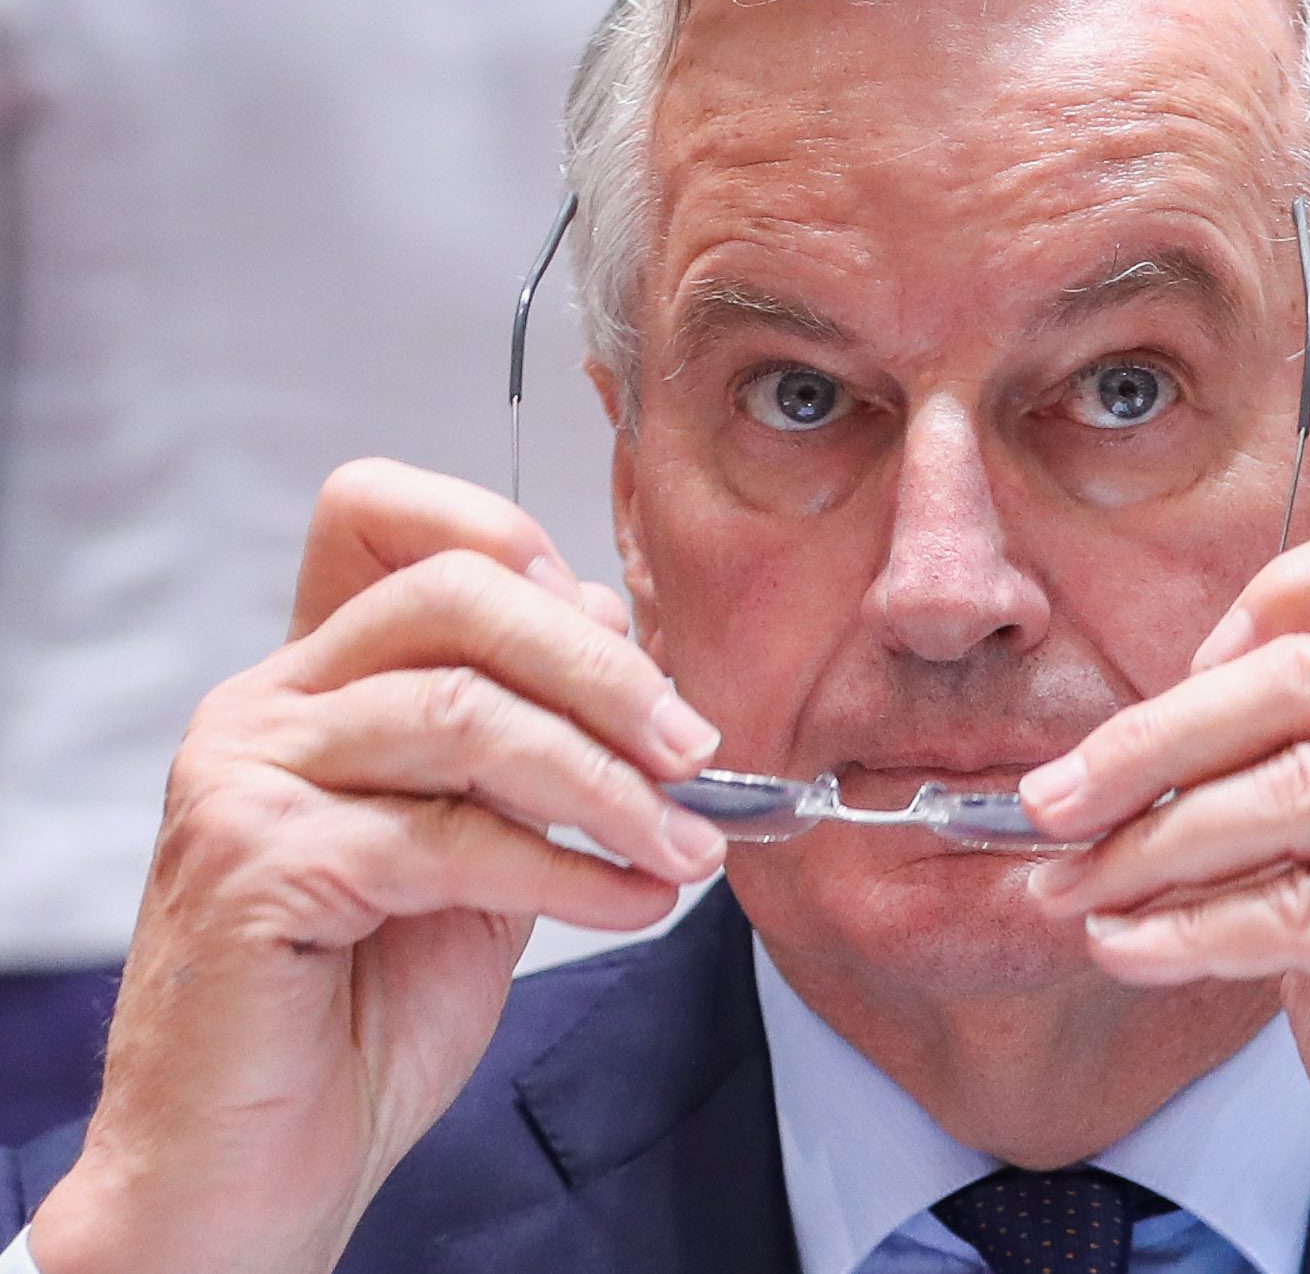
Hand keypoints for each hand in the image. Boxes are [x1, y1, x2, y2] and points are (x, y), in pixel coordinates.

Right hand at [31, 460, 728, 1273]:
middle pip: (453, 597)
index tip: (614, 625)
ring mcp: (247, 776)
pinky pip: (451, 837)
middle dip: (601, 668)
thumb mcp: (477, 846)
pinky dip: (572, 872)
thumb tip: (610, 623)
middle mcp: (267, 705)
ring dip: (607, 785)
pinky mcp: (256, 863)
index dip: (502, 530)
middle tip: (692, 749)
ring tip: (687, 847)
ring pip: (463, 714)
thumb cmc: (366, 1008)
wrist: (258, 1166)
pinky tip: (632, 904)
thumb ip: (527, 740)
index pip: (377, 513)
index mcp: (315, 678)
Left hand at [1022, 504, 1309, 1273]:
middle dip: (1155, 736)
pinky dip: (1190, 928)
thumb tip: (1129, 760)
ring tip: (1073, 889)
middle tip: (1053, 799)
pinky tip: (1125, 948)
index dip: (1288, 588)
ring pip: (1295, 788)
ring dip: (1153, 843)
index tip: (1182, 675)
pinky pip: (1304, 904)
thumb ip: (1286, 807)